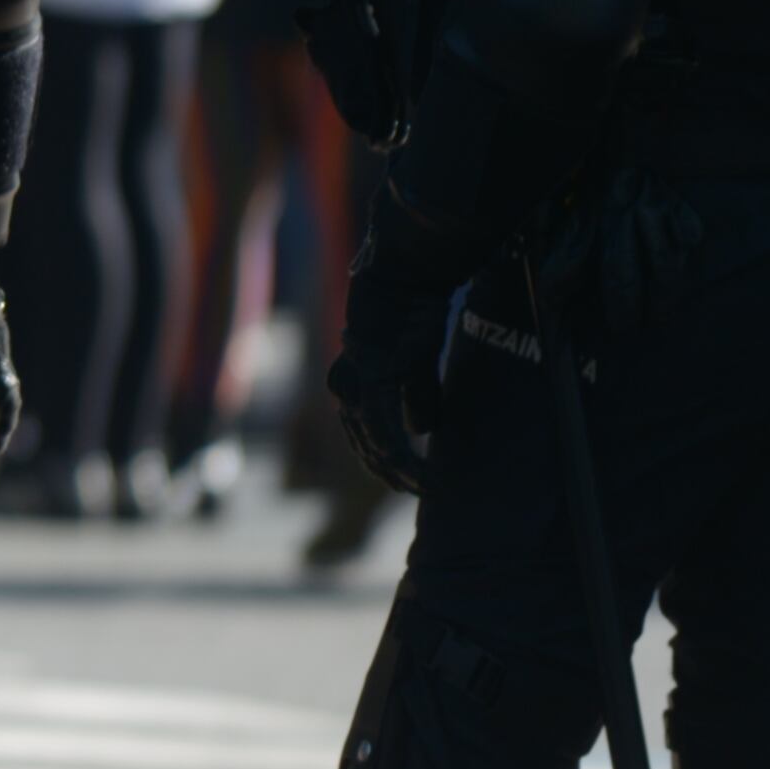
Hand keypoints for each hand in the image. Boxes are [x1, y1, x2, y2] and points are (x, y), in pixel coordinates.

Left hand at [330, 233, 461, 495]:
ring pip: (370, 441)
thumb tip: (421, 431)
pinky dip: (399, 449)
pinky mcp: (367, 376)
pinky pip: (379, 424)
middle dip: (392, 474)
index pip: (365, 440)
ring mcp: (352, 383)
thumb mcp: (420, 363)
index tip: (417, 486)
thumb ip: (418, 397)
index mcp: (355, 387)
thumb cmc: (412, 314)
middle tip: (421, 492)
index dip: (389, 466)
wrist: (407, 276)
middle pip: (364, 447)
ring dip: (398, 468)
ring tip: (424, 485)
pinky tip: (415, 464)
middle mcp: (345, 388)